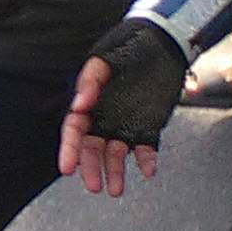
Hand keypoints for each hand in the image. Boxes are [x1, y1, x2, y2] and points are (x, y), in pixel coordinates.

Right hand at [57, 20, 186, 195]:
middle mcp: (106, 117)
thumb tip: (80, 104)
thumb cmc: (130, 45)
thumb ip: (91, 80)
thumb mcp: (105, 58)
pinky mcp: (149, 126)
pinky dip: (147, 161)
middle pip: (94, 149)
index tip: (67, 168)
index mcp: (91, 103)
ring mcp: (127, 123)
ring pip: (117, 154)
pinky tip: (148, 171)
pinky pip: (146, 148)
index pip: (75, 131)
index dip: (70, 150)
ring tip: (116, 190)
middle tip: (94, 187)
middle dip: (92, 168)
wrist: (163, 40)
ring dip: (115, 172)